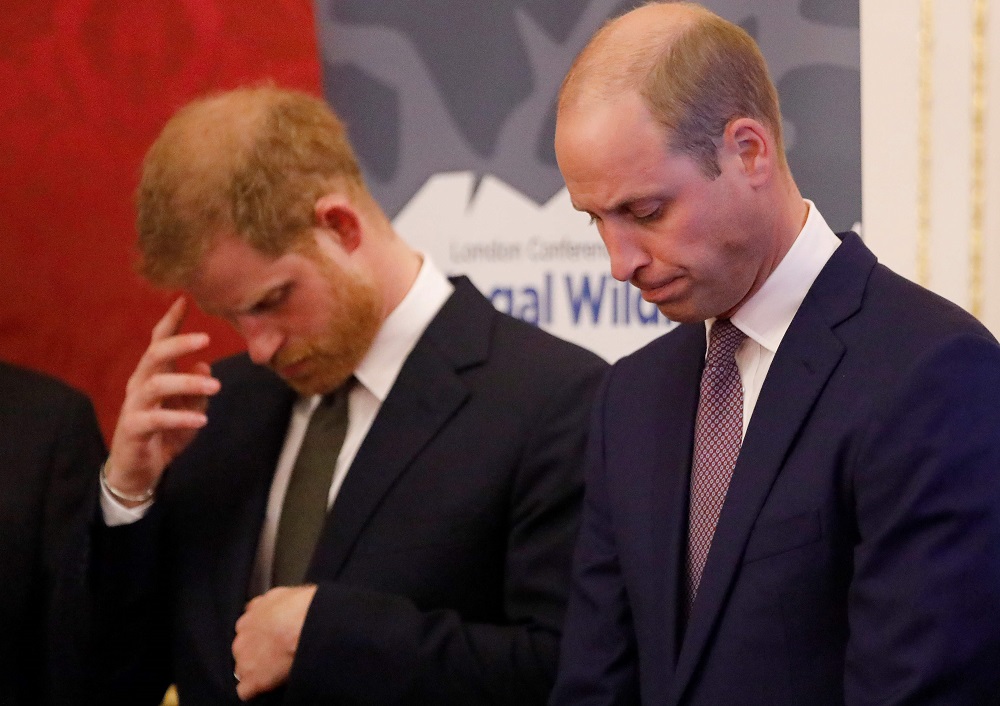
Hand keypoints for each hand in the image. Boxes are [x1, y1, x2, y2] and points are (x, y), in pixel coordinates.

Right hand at [105, 297, 219, 503]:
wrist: (139, 469)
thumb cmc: (165, 433)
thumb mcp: (189, 409)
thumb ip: (196, 390)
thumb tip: (204, 368)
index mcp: (154, 374)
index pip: (159, 341)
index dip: (171, 321)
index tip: (184, 299)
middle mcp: (141, 384)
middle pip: (154, 355)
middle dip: (179, 343)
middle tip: (206, 338)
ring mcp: (135, 405)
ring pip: (156, 385)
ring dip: (187, 384)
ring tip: (215, 388)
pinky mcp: (133, 428)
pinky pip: (156, 419)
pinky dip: (180, 417)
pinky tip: (202, 419)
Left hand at [232, 585, 317, 699]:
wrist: (306, 625)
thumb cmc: (302, 608)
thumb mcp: (282, 594)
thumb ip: (267, 603)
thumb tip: (267, 607)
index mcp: (248, 619)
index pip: (247, 630)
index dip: (259, 635)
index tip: (270, 638)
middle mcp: (241, 639)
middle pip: (243, 649)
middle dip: (255, 652)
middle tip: (275, 653)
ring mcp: (244, 660)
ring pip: (242, 669)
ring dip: (255, 670)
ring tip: (274, 670)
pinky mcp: (252, 680)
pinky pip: (246, 691)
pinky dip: (255, 690)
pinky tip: (267, 686)